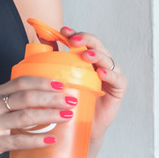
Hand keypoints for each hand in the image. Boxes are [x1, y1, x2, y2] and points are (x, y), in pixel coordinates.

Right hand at [0, 75, 73, 157]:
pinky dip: (37, 139)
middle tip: (71, 101)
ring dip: (50, 115)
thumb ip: (12, 103)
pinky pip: (19, 140)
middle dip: (52, 97)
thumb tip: (43, 100)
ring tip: (67, 116)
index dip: (44, 81)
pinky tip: (51, 139)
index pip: (22, 81)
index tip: (62, 84)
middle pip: (28, 96)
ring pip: (26, 116)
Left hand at [60, 25, 125, 143]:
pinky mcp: (118, 88)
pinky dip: (109, 74)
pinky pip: (117, 78)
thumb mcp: (59, 76)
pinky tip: (100, 73)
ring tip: (86, 55)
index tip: (63, 31)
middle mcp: (100, 62)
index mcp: (87, 57)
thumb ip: (53, 56)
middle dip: (85, 39)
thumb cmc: (70, 101)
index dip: (75, 33)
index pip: (83, 40)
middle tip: (73, 40)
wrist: (81, 126)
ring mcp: (111, 74)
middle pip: (96, 45)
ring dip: (97, 55)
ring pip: (107, 58)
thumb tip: (40, 35)